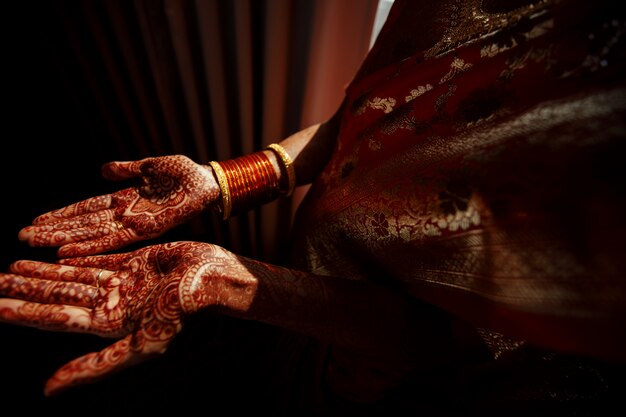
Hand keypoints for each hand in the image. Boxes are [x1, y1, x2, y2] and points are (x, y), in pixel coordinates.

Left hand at [0, 241, 227, 395]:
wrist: (211, 280)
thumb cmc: (180, 313)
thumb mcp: (138, 347)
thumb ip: (94, 367)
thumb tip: (48, 390)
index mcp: (110, 326)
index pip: (57, 318)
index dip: (25, 312)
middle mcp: (112, 305)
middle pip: (60, 296)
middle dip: (27, 289)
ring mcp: (123, 283)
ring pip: (75, 277)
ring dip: (45, 272)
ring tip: (13, 266)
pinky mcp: (136, 263)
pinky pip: (99, 259)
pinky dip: (75, 258)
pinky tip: (54, 254)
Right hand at [18, 155, 219, 256]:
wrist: (209, 181)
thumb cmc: (184, 174)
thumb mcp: (150, 166)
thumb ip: (126, 170)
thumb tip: (102, 169)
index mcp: (126, 199)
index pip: (88, 209)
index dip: (63, 215)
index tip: (37, 220)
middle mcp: (126, 215)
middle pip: (84, 224)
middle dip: (55, 230)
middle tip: (23, 237)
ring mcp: (135, 223)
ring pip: (93, 234)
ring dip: (65, 240)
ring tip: (37, 245)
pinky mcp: (147, 229)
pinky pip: (115, 240)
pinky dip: (92, 247)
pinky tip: (69, 252)